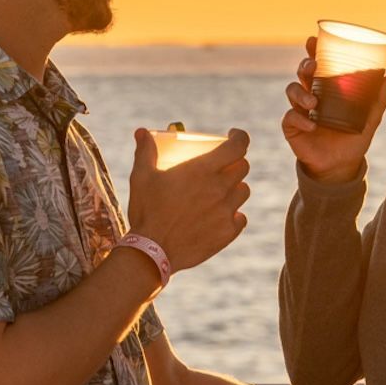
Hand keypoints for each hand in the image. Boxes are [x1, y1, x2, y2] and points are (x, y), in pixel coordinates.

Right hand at [127, 128, 250, 274]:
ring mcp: (226, 211)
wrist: (152, 251)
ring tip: (220, 191)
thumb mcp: (142, 177)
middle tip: (221, 166)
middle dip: (234, 162)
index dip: (239, 137)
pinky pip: (241, 218)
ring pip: (244, 191)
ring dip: (235, 187)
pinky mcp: (227, 233)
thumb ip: (145, 151)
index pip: (238, 146)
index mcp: (203, 170)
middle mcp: (220, 188)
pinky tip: (221, 215)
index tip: (233, 136)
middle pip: (243, 167)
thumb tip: (142, 132)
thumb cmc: (147, 210)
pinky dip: (234, 215)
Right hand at [281, 36, 385, 183]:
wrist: (341, 166)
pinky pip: (290, 118)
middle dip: (304, 66)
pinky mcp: (293, 128)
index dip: (313, 51)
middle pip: (302, 74)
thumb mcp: (369, 120)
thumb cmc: (353, 139)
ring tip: (314, 102)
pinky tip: (312, 126)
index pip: (318, 66)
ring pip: (292, 91)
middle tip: (312, 67)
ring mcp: (300, 111)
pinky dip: (300, 119)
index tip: (313, 40)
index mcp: (327, 89)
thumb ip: (379, 100)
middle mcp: (311, 96)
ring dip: (300, 93)